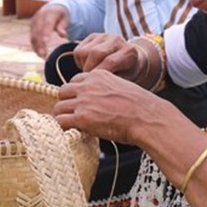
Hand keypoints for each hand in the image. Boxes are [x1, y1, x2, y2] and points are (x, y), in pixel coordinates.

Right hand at [30, 5, 69, 57]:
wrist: (52, 8)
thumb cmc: (61, 15)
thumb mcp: (65, 19)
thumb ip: (63, 26)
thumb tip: (63, 35)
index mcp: (49, 13)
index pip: (47, 24)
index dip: (45, 33)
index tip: (45, 41)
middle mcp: (39, 17)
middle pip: (38, 31)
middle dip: (39, 44)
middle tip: (43, 55)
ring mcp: (34, 22)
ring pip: (33, 36)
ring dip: (36, 47)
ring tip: (43, 56)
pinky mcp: (32, 28)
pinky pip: (32, 38)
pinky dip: (35, 46)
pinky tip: (40, 54)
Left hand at [54, 69, 172, 144]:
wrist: (147, 118)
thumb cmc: (140, 107)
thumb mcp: (121, 88)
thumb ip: (105, 90)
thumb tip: (96, 102)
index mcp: (98, 75)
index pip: (75, 81)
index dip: (77, 94)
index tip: (82, 104)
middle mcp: (88, 85)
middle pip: (63, 92)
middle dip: (68, 103)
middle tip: (75, 115)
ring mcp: (83, 101)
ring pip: (59, 107)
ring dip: (64, 116)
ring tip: (74, 125)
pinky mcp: (82, 118)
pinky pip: (61, 121)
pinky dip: (64, 127)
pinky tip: (73, 131)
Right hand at [72, 33, 144, 81]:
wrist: (127, 59)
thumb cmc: (125, 74)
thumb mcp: (123, 81)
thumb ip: (111, 81)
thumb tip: (96, 87)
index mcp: (129, 51)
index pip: (110, 61)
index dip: (99, 73)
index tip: (94, 85)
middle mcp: (116, 40)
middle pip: (95, 53)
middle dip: (89, 70)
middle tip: (89, 81)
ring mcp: (104, 36)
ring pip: (84, 52)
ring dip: (84, 66)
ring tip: (91, 73)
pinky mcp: (93, 36)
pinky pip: (78, 51)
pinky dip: (80, 62)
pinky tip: (89, 65)